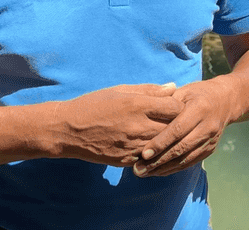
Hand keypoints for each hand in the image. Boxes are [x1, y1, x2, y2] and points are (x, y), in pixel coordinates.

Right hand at [56, 83, 183, 166]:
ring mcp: (133, 146)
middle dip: (177, 124)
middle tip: (174, 121)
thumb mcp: (120, 90)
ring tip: (163, 133)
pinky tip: (150, 146)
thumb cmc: (94, 104)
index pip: (175, 108)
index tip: (175, 106)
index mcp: (137, 105)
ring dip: (166, 140)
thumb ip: (149, 90)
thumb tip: (172, 87)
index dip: (178, 106)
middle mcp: (138, 127)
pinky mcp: (127, 161)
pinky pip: (150, 157)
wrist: (69, 130)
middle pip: (174, 128)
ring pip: (164, 145)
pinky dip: (154, 152)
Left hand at [131, 77, 237, 177]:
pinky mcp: (210, 149)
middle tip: (138, 169)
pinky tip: (159, 172)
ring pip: (185, 159)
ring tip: (144, 173)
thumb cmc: (198, 93)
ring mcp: (210, 140)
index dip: (160, 143)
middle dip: (159, 161)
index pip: (177, 130)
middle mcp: (207, 127)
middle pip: (181, 148)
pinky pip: (190, 162)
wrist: (226, 100)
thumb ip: (166, 104)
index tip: (143, 154)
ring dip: (164, 168)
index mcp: (200, 109)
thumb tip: (145, 118)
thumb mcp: (183, 91)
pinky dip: (174, 169)